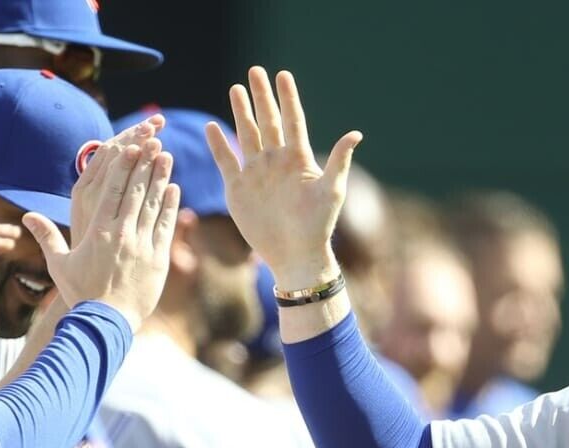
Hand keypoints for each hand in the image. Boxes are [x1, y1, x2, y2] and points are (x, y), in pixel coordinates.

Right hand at [23, 136, 179, 330]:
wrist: (106, 323)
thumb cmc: (81, 294)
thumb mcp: (60, 265)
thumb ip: (47, 237)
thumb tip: (27, 217)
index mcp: (98, 232)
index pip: (112, 190)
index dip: (122, 166)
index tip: (130, 146)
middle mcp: (122, 235)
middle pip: (135, 191)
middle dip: (144, 163)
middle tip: (153, 141)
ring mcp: (142, 247)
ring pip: (153, 205)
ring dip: (161, 179)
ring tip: (167, 156)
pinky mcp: (158, 260)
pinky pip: (166, 228)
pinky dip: (171, 207)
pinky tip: (175, 189)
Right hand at [207, 67, 360, 290]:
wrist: (295, 256)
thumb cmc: (317, 227)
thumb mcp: (332, 192)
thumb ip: (339, 161)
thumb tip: (356, 133)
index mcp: (299, 160)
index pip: (293, 121)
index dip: (288, 98)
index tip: (283, 75)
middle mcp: (277, 163)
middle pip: (268, 122)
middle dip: (261, 97)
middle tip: (255, 70)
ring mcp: (257, 174)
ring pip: (247, 135)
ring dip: (241, 113)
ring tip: (236, 89)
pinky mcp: (238, 189)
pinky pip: (226, 161)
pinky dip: (219, 145)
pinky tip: (212, 127)